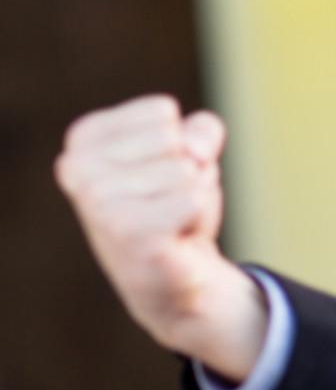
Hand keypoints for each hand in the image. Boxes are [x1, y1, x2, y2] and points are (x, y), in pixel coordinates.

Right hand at [53, 93, 262, 369]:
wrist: (172, 277)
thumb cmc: (174, 206)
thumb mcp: (192, 153)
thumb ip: (202, 131)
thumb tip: (195, 152)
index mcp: (83, 139)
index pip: (162, 112)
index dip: (181, 145)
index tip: (160, 178)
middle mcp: (79, 168)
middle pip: (176, 141)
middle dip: (191, 174)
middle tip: (168, 206)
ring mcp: (98, 201)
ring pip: (188, 170)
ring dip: (196, 199)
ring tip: (171, 222)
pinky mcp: (128, 232)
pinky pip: (194, 200)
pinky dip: (199, 219)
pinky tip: (174, 239)